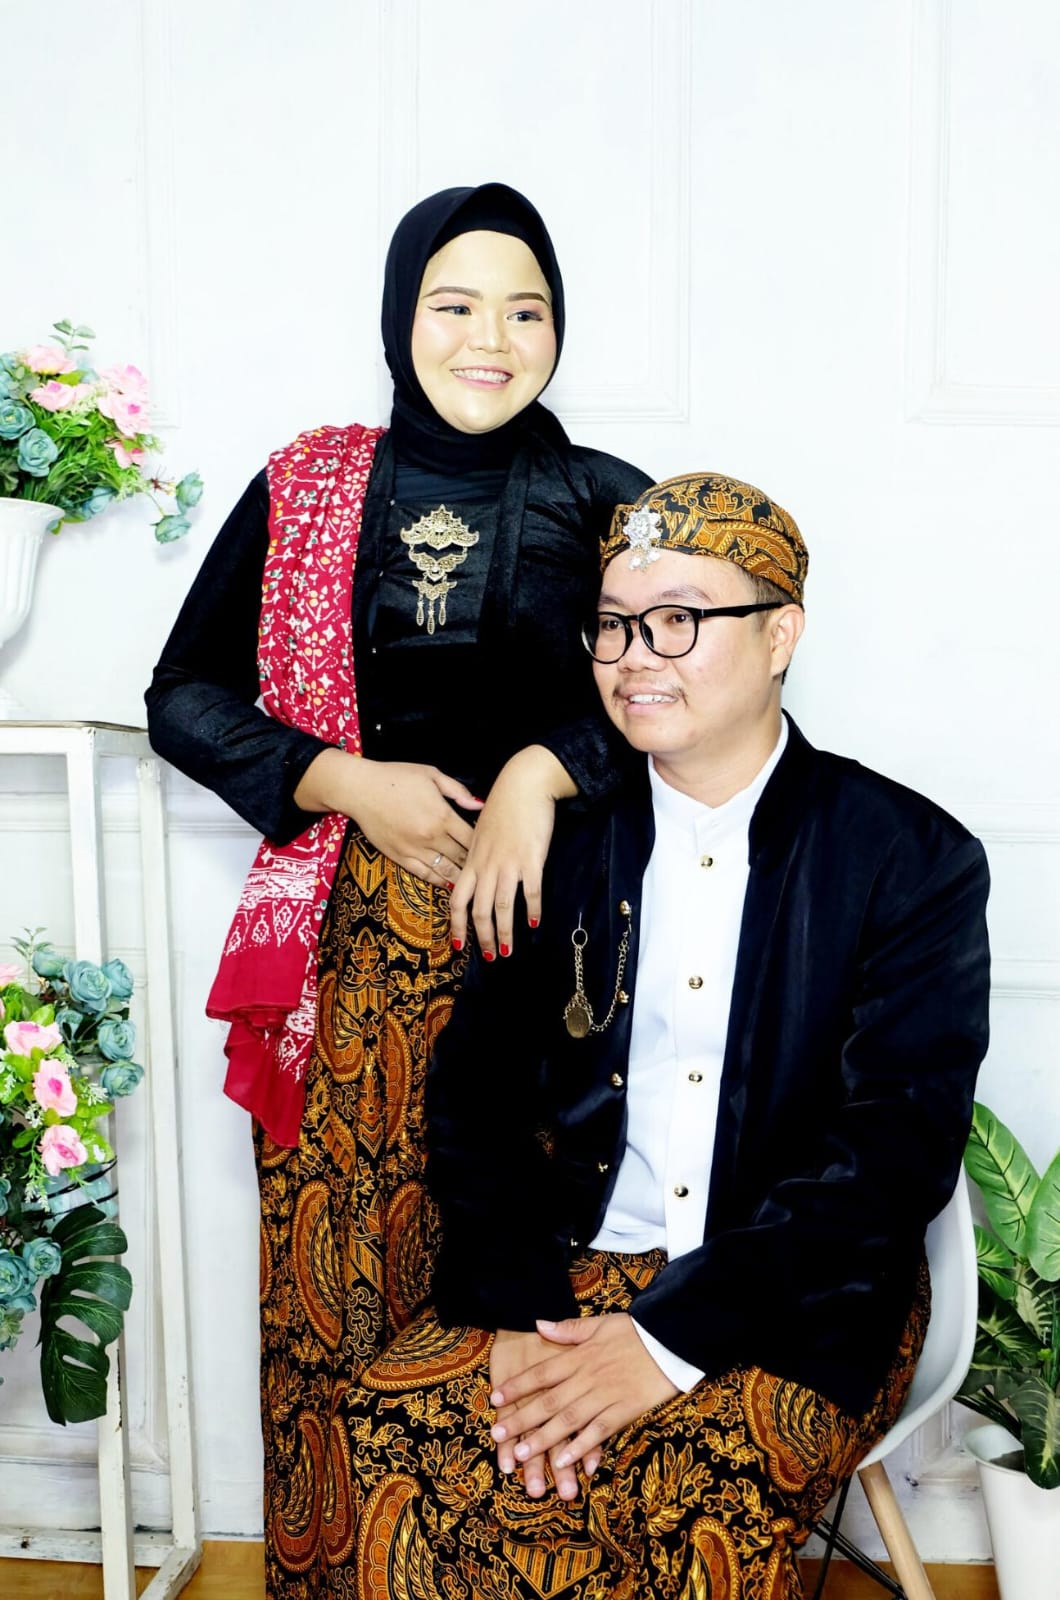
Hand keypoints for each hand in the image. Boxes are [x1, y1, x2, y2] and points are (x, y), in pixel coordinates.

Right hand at [294, 751, 480, 886]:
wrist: (360, 789)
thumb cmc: (395, 777)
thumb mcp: (431, 775)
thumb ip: (458, 791)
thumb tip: (479, 805)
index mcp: (443, 815)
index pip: (473, 838)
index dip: (485, 846)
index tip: (492, 848)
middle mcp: (431, 836)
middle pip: (462, 857)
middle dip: (476, 864)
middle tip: (487, 870)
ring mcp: (415, 849)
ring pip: (446, 871)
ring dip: (461, 878)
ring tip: (473, 883)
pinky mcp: (399, 857)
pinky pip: (424, 874)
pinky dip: (438, 881)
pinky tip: (448, 883)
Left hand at [450, 745, 575, 957]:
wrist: (523, 785)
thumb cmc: (503, 806)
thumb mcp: (480, 831)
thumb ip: (478, 856)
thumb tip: (478, 876)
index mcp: (472, 860)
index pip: (457, 899)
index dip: (456, 925)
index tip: (458, 944)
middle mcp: (487, 866)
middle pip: (479, 910)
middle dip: (482, 938)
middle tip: (489, 957)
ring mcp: (508, 864)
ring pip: (502, 907)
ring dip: (504, 932)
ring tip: (507, 950)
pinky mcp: (531, 859)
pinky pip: (530, 892)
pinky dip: (532, 910)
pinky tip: (535, 922)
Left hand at [490, 1315, 677, 1476]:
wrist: (670, 1340)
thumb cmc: (634, 1332)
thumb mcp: (600, 1323)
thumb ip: (568, 1329)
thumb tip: (538, 1324)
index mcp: (580, 1356)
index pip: (542, 1372)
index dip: (517, 1386)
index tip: (495, 1398)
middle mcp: (588, 1378)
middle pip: (549, 1401)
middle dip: (521, 1419)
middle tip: (497, 1434)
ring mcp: (606, 1396)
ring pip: (569, 1420)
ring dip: (544, 1438)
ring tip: (522, 1454)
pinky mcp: (624, 1411)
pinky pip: (600, 1431)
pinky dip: (582, 1446)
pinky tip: (566, 1460)